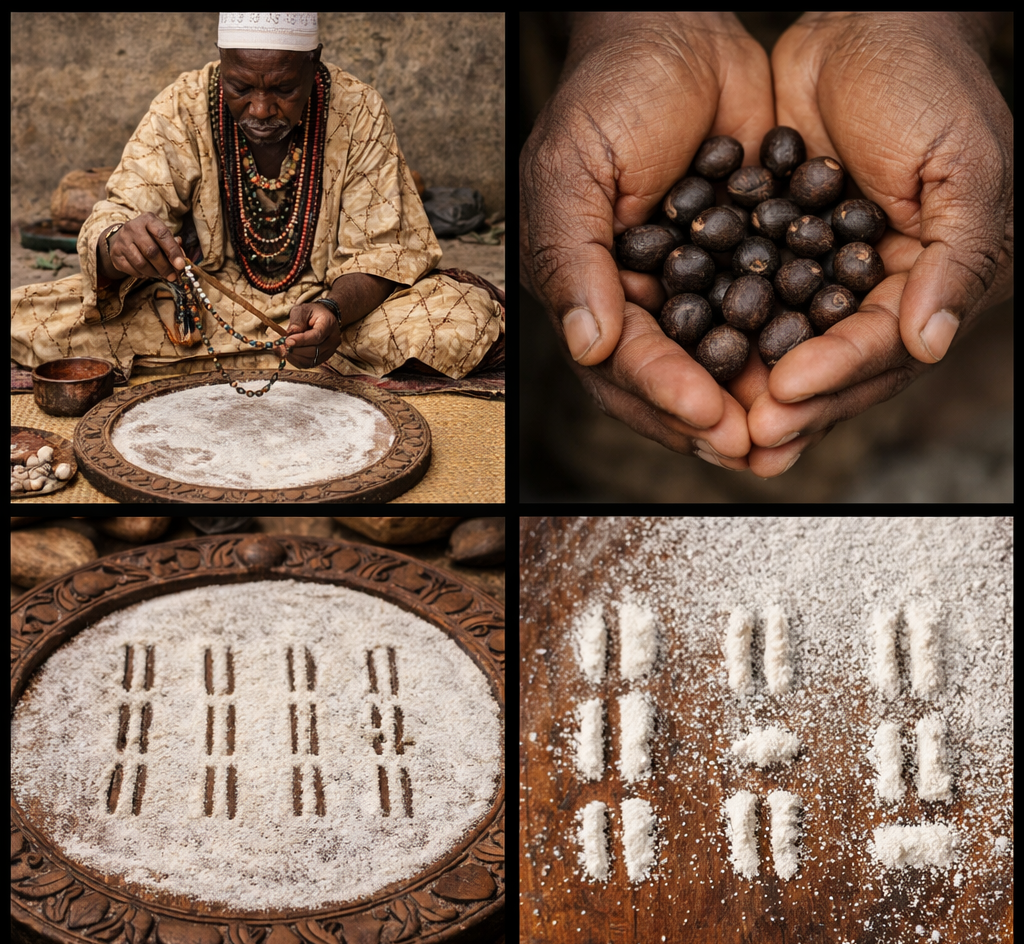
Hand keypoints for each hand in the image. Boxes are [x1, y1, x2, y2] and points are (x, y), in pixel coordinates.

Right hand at [101, 212, 186, 281]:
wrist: (123, 238)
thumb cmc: (149, 238)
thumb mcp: (161, 236)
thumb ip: (173, 246)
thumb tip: (181, 260)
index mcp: (148, 220)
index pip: (162, 234)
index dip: (173, 251)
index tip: (181, 265)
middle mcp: (132, 227)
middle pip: (151, 251)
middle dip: (165, 267)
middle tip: (173, 276)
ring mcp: (122, 240)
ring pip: (141, 263)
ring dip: (154, 273)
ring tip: (161, 274)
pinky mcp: (116, 254)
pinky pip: (132, 270)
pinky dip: (143, 275)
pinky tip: (147, 273)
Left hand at [273, 302, 340, 367]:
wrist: (322, 317)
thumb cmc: (312, 312)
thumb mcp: (302, 310)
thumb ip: (296, 322)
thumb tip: (290, 335)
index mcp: (329, 324)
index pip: (316, 336)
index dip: (301, 341)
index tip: (287, 341)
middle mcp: (333, 339)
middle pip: (315, 351)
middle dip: (296, 350)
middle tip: (282, 346)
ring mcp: (330, 350)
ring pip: (312, 359)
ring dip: (296, 356)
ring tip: (283, 350)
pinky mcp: (324, 357)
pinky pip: (310, 364)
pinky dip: (298, 361)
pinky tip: (289, 354)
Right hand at [520, 13, 774, 467]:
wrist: (678, 36)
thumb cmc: (610, 95)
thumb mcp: (573, 171)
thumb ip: (573, 260)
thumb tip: (588, 346)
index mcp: (592, 292)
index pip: (624, 361)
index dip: (665, 392)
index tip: (710, 416)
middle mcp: (641, 304)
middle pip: (672, 383)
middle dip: (713, 420)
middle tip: (759, 449)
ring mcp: (694, 291)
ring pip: (721, 365)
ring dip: (755, 402)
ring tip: (793, 432)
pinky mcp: (742, 268)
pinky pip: (764, 321)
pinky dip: (788, 350)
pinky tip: (817, 372)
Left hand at [744, 12, 1012, 476]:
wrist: (864, 28)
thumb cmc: (928, 86)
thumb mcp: (964, 166)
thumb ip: (959, 256)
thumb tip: (931, 345)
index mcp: (926, 285)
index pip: (880, 349)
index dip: (836, 376)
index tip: (784, 394)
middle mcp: (873, 297)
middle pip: (828, 369)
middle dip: (787, 406)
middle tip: (740, 440)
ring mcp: (819, 282)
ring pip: (782, 349)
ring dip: (746, 389)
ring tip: (707, 422)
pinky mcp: (773, 260)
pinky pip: (744, 309)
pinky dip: (718, 337)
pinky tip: (683, 365)